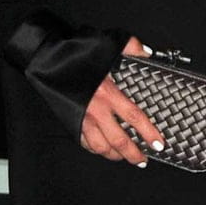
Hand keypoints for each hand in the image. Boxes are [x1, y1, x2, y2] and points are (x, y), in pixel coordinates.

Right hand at [79, 36, 162, 165]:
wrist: (47, 58)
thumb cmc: (75, 52)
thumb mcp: (108, 44)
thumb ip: (132, 47)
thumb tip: (148, 53)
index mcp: (108, 93)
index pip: (134, 118)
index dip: (148, 133)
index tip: (158, 144)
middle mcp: (95, 109)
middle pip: (119, 140)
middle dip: (133, 154)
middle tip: (142, 160)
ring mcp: (81, 118)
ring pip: (101, 147)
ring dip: (114, 155)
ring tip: (123, 157)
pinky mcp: (70, 121)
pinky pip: (84, 142)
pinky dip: (95, 149)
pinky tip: (103, 148)